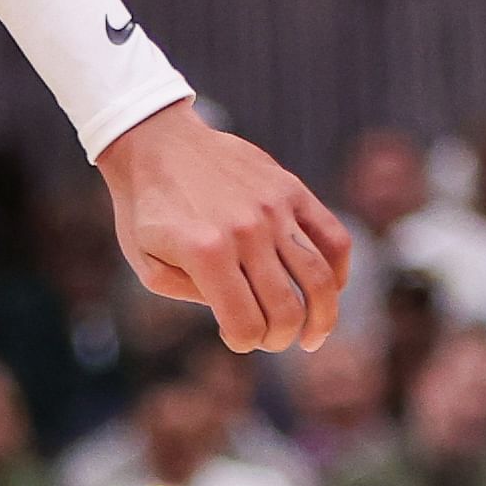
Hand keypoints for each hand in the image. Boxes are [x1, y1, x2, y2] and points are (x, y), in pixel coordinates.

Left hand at [92, 105, 347, 354]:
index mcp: (205, 253)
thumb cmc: (145, 209)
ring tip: (313, 336)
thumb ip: (187, 295)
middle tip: (272, 341)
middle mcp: (246, 231)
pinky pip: (334, 238)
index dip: (245, 343)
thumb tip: (235, 313)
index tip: (238, 340)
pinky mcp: (292, 189)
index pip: (245, 323)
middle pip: (286, 309)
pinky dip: (340, 271)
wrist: (156, 142)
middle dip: (280, 338)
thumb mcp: (145, 262)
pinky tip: (331, 290)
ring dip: (322, 317)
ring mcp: (275, 209)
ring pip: (319, 279)